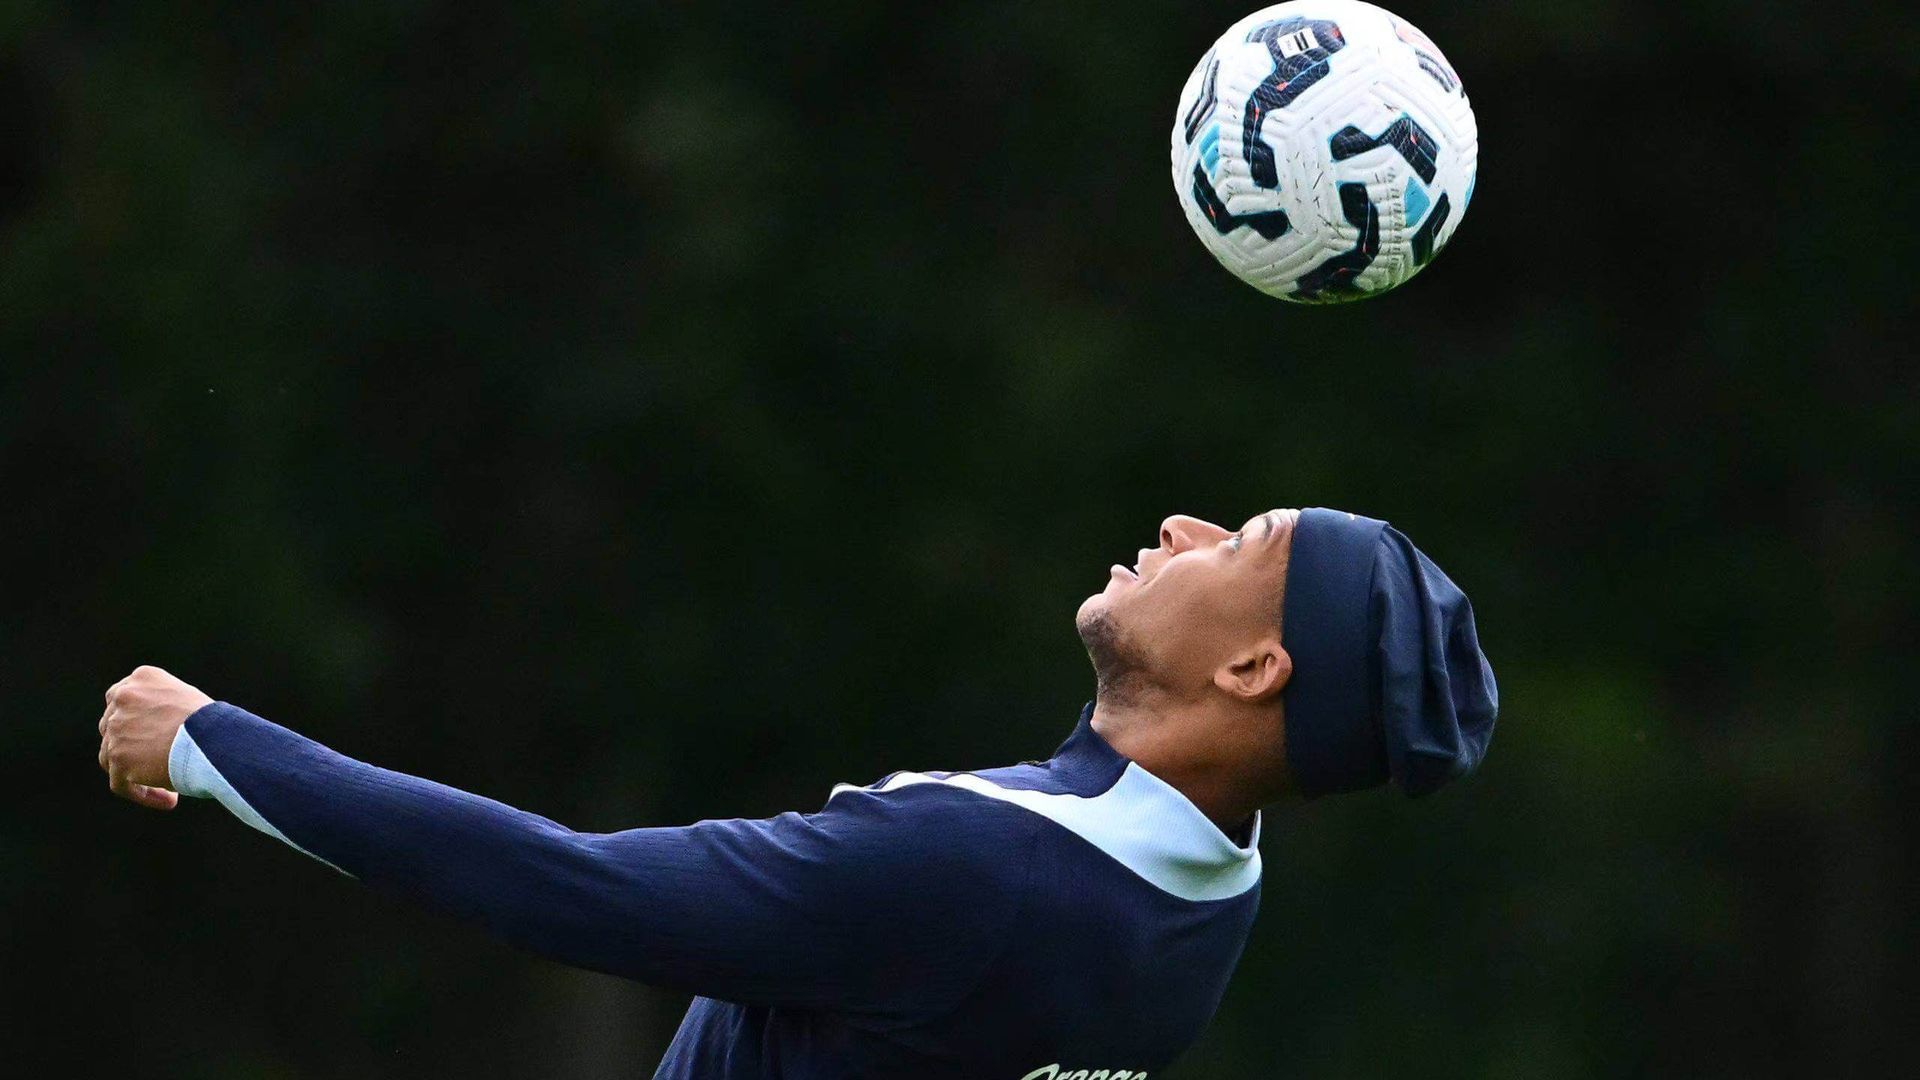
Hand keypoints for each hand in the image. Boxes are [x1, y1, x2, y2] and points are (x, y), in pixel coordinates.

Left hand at [98, 666, 212, 810]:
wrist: (216, 738)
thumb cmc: (216, 725)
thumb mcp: (188, 702)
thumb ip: (163, 710)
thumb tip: (154, 739)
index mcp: (143, 678)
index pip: (122, 701)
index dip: (133, 723)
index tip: (151, 741)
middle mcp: (124, 698)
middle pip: (113, 729)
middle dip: (132, 748)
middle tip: (160, 765)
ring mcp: (117, 727)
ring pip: (112, 757)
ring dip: (136, 774)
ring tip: (169, 790)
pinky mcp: (118, 756)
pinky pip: (121, 783)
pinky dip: (142, 794)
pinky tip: (170, 801)